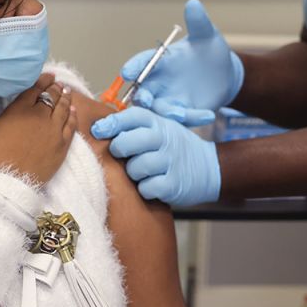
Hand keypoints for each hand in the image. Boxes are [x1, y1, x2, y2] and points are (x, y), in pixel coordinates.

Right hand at [0, 73, 75, 183]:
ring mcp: (54, 131)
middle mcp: (40, 116)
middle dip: (54, 87)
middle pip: (51, 96)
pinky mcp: (62, 146)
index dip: (42, 80)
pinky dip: (73, 116)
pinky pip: (71, 126)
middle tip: (57, 83)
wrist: (8, 185)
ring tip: (66, 92)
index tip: (47, 76)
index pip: (35, 89)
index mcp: (20, 110)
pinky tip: (74, 111)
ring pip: (64, 108)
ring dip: (65, 98)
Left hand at [90, 107, 220, 206]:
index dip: (112, 122)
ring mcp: (170, 162)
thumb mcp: (162, 128)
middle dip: (119, 148)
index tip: (98, 130)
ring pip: (135, 167)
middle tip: (121, 154)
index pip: (132, 117)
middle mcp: (165, 140)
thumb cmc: (175, 148)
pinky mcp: (173, 185)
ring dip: (133, 172)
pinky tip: (151, 185)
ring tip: (141, 172)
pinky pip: (147, 188)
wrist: (209, 168)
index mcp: (159, 124)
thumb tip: (100, 127)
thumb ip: (136, 126)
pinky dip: (145, 189)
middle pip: (129, 142)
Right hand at [121, 0, 243, 126]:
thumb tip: (194, 3)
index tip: (126, 72)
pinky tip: (208, 114)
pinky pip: (183, 119)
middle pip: (142, 90)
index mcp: (160, 61)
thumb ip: (198, 22)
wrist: (225, 74)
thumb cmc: (210, 50)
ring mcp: (170, 99)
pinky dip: (192, 118)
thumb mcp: (207, 35)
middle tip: (145, 98)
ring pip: (159, 110)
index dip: (133, 67)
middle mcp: (159, 82)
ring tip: (178, 112)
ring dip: (164, 112)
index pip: (142, 63)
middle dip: (141, 96)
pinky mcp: (183, 113)